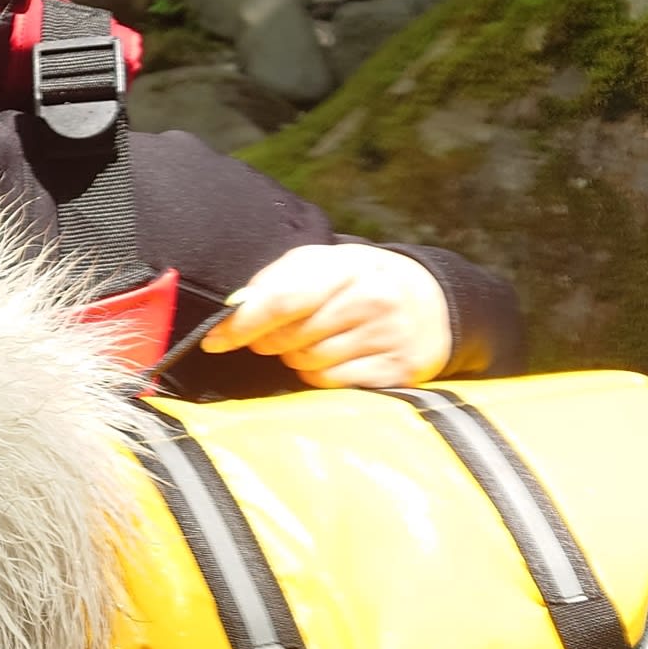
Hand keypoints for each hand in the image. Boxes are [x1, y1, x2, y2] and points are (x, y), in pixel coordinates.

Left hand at [199, 244, 452, 387]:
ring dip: (296, 358)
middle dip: (271, 340)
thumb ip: (275, 281)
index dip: (242, 324)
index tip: (214, 340)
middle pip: (290, 338)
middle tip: (281, 332)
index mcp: (348, 267)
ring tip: (318, 339)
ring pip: (307, 364)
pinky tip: (336, 357)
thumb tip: (233, 310)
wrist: (432, 302)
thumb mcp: (323, 264)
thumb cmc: (358, 281)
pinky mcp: (396, 371)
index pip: (283, 300)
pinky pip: (330, 384)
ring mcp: (388, 338)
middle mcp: (372, 300)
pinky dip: (320, 375)